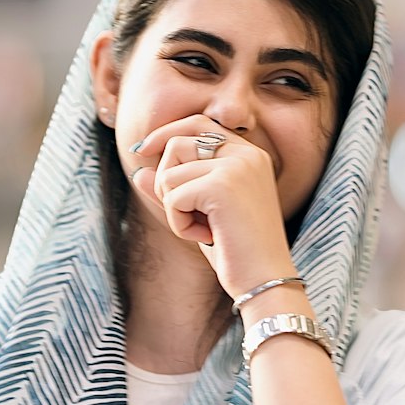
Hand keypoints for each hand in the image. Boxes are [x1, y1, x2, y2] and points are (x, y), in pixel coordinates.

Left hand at [129, 115, 297, 300]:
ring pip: (170, 173)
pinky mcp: (222, 185)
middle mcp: (246, 154)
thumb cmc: (238, 252)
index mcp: (249, 155)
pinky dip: (180, 224)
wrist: (265, 281)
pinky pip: (173, 198)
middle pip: (178, 144)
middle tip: (189, 214)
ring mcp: (236, 167)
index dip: (166, 133)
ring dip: (174, 208)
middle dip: (167, 181)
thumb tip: (138, 171)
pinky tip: (205, 237)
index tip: (142, 150)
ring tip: (202, 229)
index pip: (199, 123)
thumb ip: (175, 189)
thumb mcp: (202, 215)